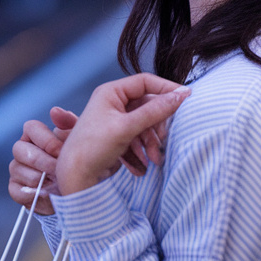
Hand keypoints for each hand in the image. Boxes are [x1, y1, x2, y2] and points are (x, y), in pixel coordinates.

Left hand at [8, 93, 174, 214]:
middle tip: (164, 140)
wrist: (74, 178)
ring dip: (151, 143)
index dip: (166, 89)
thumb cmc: (93, 147)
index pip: (146, 82)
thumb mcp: (127, 127)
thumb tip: (181, 94)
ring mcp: (114, 120)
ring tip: (153, 160)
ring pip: (144, 125)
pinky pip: (136, 139)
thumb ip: (156, 110)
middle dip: (157, 126)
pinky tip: (140, 167)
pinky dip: (141, 152)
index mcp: (111, 92)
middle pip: (148, 106)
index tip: (186, 99)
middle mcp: (113, 103)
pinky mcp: (116, 138)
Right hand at [9, 106, 76, 215]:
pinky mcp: (16, 190)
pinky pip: (16, 191)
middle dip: (42, 161)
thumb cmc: (79, 162)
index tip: (61, 152)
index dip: (45, 140)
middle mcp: (22, 150)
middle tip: (59, 171)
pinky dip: (33, 195)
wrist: (80, 191)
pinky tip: (48, 195)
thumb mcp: (80, 141)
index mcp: (35, 135)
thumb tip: (54, 111)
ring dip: (40, 179)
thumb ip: (70, 124)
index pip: (30, 128)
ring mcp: (17, 170)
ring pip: (18, 170)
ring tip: (57, 184)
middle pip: (20, 149)